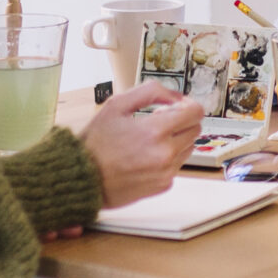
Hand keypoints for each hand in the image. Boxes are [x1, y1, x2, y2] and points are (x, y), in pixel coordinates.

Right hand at [76, 82, 204, 208]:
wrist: (82, 178)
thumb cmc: (95, 143)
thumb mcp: (117, 105)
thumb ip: (150, 92)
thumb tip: (175, 96)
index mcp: (155, 131)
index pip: (195, 112)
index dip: (187, 104)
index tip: (178, 105)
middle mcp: (165, 154)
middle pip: (195, 129)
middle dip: (182, 121)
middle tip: (159, 121)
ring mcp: (165, 172)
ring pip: (188, 147)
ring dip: (176, 139)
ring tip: (150, 139)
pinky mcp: (163, 185)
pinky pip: (177, 165)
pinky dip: (168, 157)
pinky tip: (146, 155)